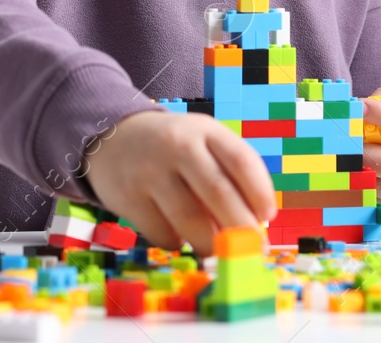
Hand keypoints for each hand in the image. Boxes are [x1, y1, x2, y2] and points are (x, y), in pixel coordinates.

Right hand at [85, 110, 275, 256]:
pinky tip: (180, 234)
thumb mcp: (203, 142)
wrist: (113, 138)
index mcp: (204, 130)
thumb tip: (253, 228)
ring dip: (211, 244)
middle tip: (251, 250)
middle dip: (241, 229)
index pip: (241, 160)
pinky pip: (163, 234)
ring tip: (217, 249)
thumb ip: (229, 174)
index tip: (267, 216)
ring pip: (190, 221)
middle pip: (218, 193)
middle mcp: (177, 146)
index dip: (260, 193)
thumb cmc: (174, 146)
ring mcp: (150, 171)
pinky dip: (178, 242)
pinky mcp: (128, 198)